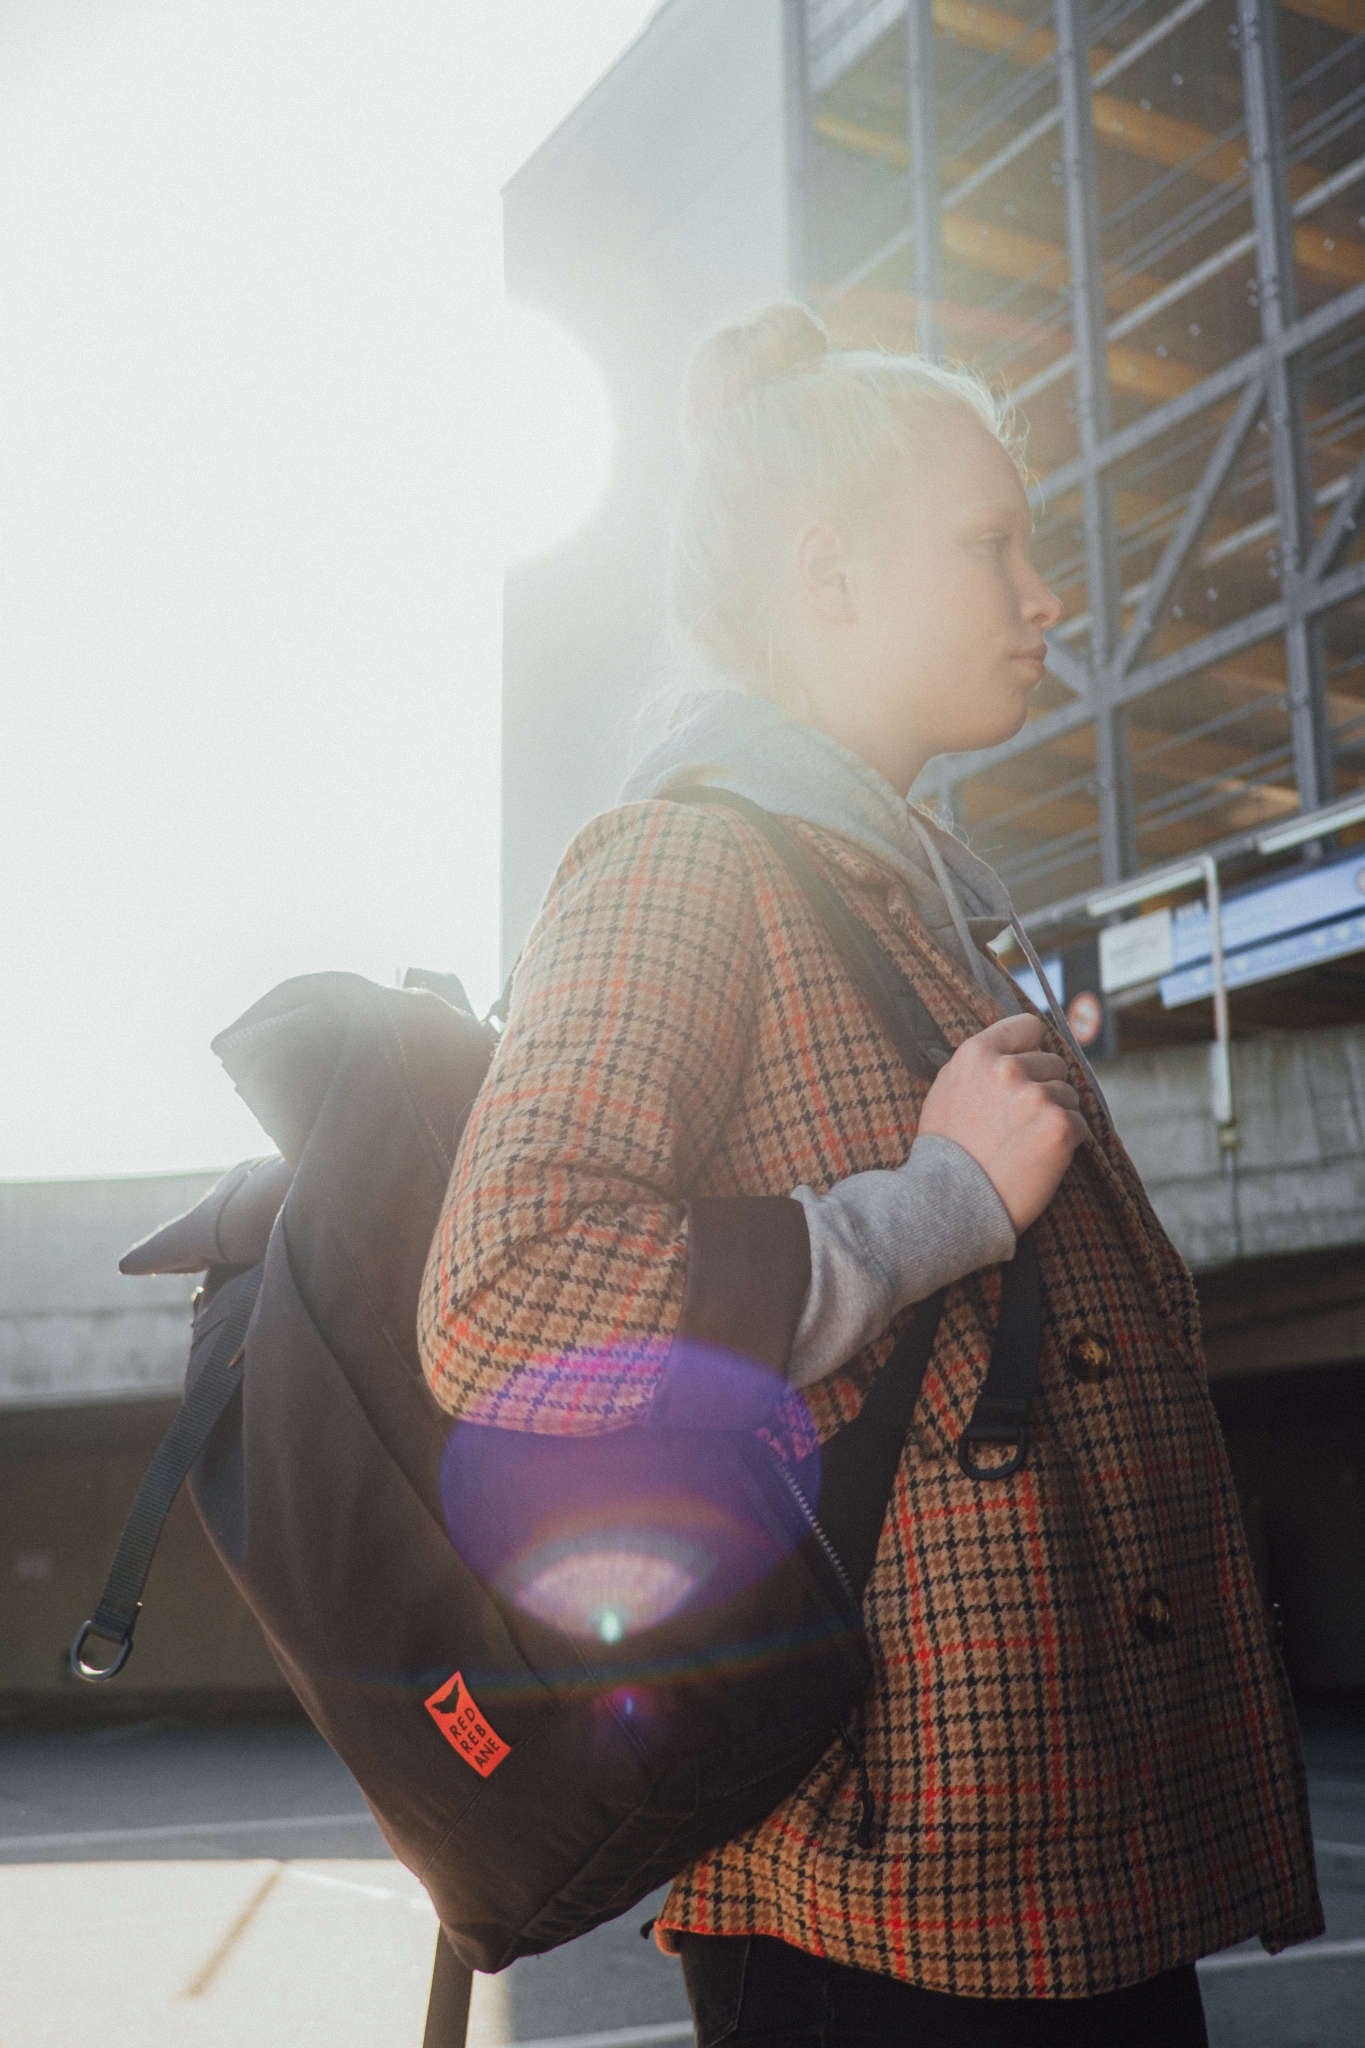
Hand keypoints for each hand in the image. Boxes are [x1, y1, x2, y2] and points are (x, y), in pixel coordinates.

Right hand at [916, 1013, 1086, 1233]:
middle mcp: (1008, 1069)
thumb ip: (980, 1063)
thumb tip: (1014, 1047)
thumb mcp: (946, 1089)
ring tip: (1025, 1143)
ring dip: (1055, 1116)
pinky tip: (1040, 1158)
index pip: (1029, 1026)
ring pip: (1068, 1094)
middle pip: (1054, 1062)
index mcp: (977, 1054)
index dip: (1030, 1048)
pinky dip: (1067, 1141)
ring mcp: (1036, 1097)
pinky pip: (1080, 1124)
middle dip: (1044, 1087)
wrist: (952, 1203)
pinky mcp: (1059, 1127)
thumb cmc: (946, 1150)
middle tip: (1019, 1120)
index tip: (1026, 1069)